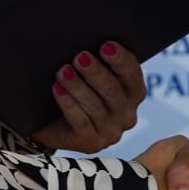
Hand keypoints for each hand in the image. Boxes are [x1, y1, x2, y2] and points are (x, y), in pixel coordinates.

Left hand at [31, 41, 145, 153]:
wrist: (55, 125)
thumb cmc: (78, 92)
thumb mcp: (91, 78)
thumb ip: (99, 63)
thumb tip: (88, 47)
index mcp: (133, 94)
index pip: (133, 74)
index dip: (121, 60)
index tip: (105, 46)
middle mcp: (127, 115)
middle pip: (113, 90)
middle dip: (96, 72)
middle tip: (80, 57)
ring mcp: (110, 132)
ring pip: (95, 106)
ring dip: (78, 86)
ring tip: (63, 71)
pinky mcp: (91, 143)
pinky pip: (80, 121)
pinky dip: (68, 103)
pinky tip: (58, 89)